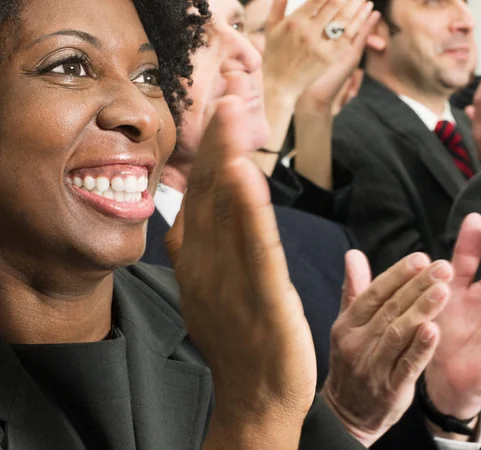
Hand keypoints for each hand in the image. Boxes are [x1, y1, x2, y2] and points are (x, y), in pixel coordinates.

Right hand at [165, 96, 315, 447]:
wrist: (257, 397)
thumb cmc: (241, 338)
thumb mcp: (213, 285)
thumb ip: (206, 244)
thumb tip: (204, 207)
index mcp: (198, 259)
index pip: (203, 194)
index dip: (213, 150)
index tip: (221, 108)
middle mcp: (206, 265)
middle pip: (212, 192)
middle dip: (220, 140)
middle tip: (226, 91)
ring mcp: (230, 282)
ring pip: (229, 212)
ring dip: (230, 159)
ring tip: (231, 112)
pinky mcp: (262, 300)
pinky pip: (255, 251)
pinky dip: (250, 213)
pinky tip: (247, 177)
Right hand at [262, 0, 376, 102]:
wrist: (279, 84)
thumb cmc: (274, 53)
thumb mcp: (271, 26)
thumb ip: (279, 2)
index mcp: (295, 21)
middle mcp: (308, 32)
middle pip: (334, 5)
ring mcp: (320, 46)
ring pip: (344, 20)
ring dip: (357, 6)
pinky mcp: (330, 58)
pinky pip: (347, 37)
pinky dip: (358, 24)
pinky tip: (366, 14)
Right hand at [322, 250, 452, 446]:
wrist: (347, 413)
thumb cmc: (352, 361)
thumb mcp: (347, 326)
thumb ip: (354, 290)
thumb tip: (353, 255)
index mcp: (347, 325)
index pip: (374, 293)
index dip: (398, 274)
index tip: (421, 258)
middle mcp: (356, 344)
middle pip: (390, 309)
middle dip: (417, 286)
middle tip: (442, 268)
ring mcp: (371, 367)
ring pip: (398, 334)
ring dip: (421, 310)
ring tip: (443, 290)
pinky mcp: (389, 390)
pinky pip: (407, 366)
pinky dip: (421, 348)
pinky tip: (435, 330)